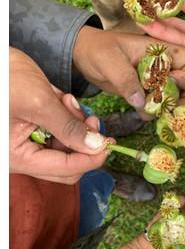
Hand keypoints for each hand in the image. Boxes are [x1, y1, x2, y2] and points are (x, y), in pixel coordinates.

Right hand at [10, 48, 113, 182]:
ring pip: (66, 145)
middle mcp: (24, 157)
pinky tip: (61, 99)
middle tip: (91, 119)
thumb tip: (97, 146)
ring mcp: (27, 145)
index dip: (92, 158)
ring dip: (74, 123)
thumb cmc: (3, 79)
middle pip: (68, 164)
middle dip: (83, 140)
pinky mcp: (31, 132)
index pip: (67, 169)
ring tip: (67, 100)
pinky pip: (58, 132)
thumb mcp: (39, 102)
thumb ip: (69, 127)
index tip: (109, 143)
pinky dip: (65, 116)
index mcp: (20, 158)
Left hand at [73, 26, 184, 113]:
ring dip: (167, 109)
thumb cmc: (97, 50)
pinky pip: (160, 105)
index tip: (168, 84)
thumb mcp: (109, 60)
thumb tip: (141, 101)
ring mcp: (157, 80)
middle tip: (164, 109)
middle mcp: (165, 65)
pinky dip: (155, 113)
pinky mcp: (147, 92)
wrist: (83, 57)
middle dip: (182, 99)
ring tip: (149, 112)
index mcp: (162, 50)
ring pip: (177, 97)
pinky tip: (142, 113)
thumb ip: (125, 78)